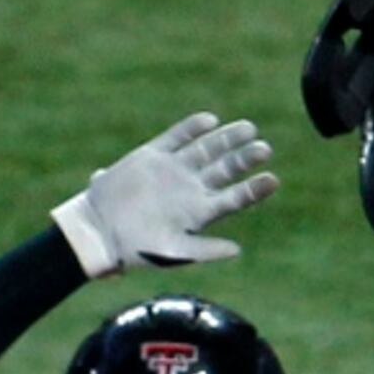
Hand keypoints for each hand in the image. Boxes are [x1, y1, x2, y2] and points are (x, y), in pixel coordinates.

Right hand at [52, 112, 277, 277]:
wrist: (100, 231)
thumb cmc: (137, 249)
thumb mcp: (172, 252)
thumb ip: (204, 250)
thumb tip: (237, 250)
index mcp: (201, 212)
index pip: (236, 198)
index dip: (254, 188)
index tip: (273, 179)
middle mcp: (192, 188)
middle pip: (226, 169)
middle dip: (244, 158)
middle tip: (264, 149)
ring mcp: (174, 169)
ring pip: (207, 149)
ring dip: (227, 139)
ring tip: (248, 128)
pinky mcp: (153, 154)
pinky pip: (177, 136)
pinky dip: (192, 128)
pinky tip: (210, 121)